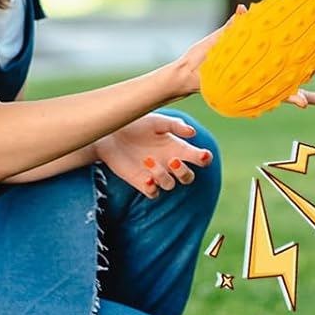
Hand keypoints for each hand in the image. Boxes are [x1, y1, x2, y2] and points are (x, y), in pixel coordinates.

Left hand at [95, 112, 213, 199]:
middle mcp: (170, 163)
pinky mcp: (142, 182)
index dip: (204, 159)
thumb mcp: (157, 121)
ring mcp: (156, 174)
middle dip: (183, 171)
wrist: (110, 134)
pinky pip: (153, 193)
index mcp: (178, 148)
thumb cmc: (136, 124)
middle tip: (173, 160)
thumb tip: (193, 132)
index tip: (202, 155)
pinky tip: (146, 179)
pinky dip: (152, 189)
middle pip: (188, 177)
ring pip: (170, 185)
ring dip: (162, 175)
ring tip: (148, 160)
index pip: (199, 158)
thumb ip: (175, 125)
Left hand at [173, 5, 314, 111]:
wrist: (184, 75)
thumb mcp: (220, 39)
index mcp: (260, 67)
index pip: (286, 67)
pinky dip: (278, 99)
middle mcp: (261, 82)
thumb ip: (234, 27)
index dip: (305, 63)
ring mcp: (254, 92)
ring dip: (297, 99)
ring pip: (282, 98)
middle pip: (291, 89)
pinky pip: (264, 100)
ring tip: (307, 104)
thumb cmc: (203, 57)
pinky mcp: (243, 98)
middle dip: (311, 96)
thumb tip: (244, 9)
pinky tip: (292, 103)